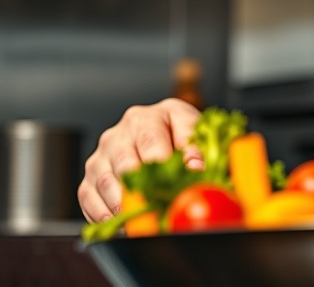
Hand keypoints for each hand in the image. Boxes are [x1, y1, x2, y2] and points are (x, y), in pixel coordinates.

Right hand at [78, 98, 201, 222]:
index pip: (150, 140)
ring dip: (123, 206)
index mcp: (146, 118)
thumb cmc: (180, 135)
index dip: (162, 165)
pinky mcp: (90, 176)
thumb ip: (197, 148)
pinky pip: (88, 197)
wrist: (165, 135)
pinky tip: (121, 223)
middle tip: (156, 211)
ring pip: (105, 182)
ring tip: (143, 221)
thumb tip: (195, 169)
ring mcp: (101, 155)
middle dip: (142, 191)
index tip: (173, 186)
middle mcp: (118, 134)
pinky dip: (103, 214)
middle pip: (124, 164)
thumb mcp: (195, 132)